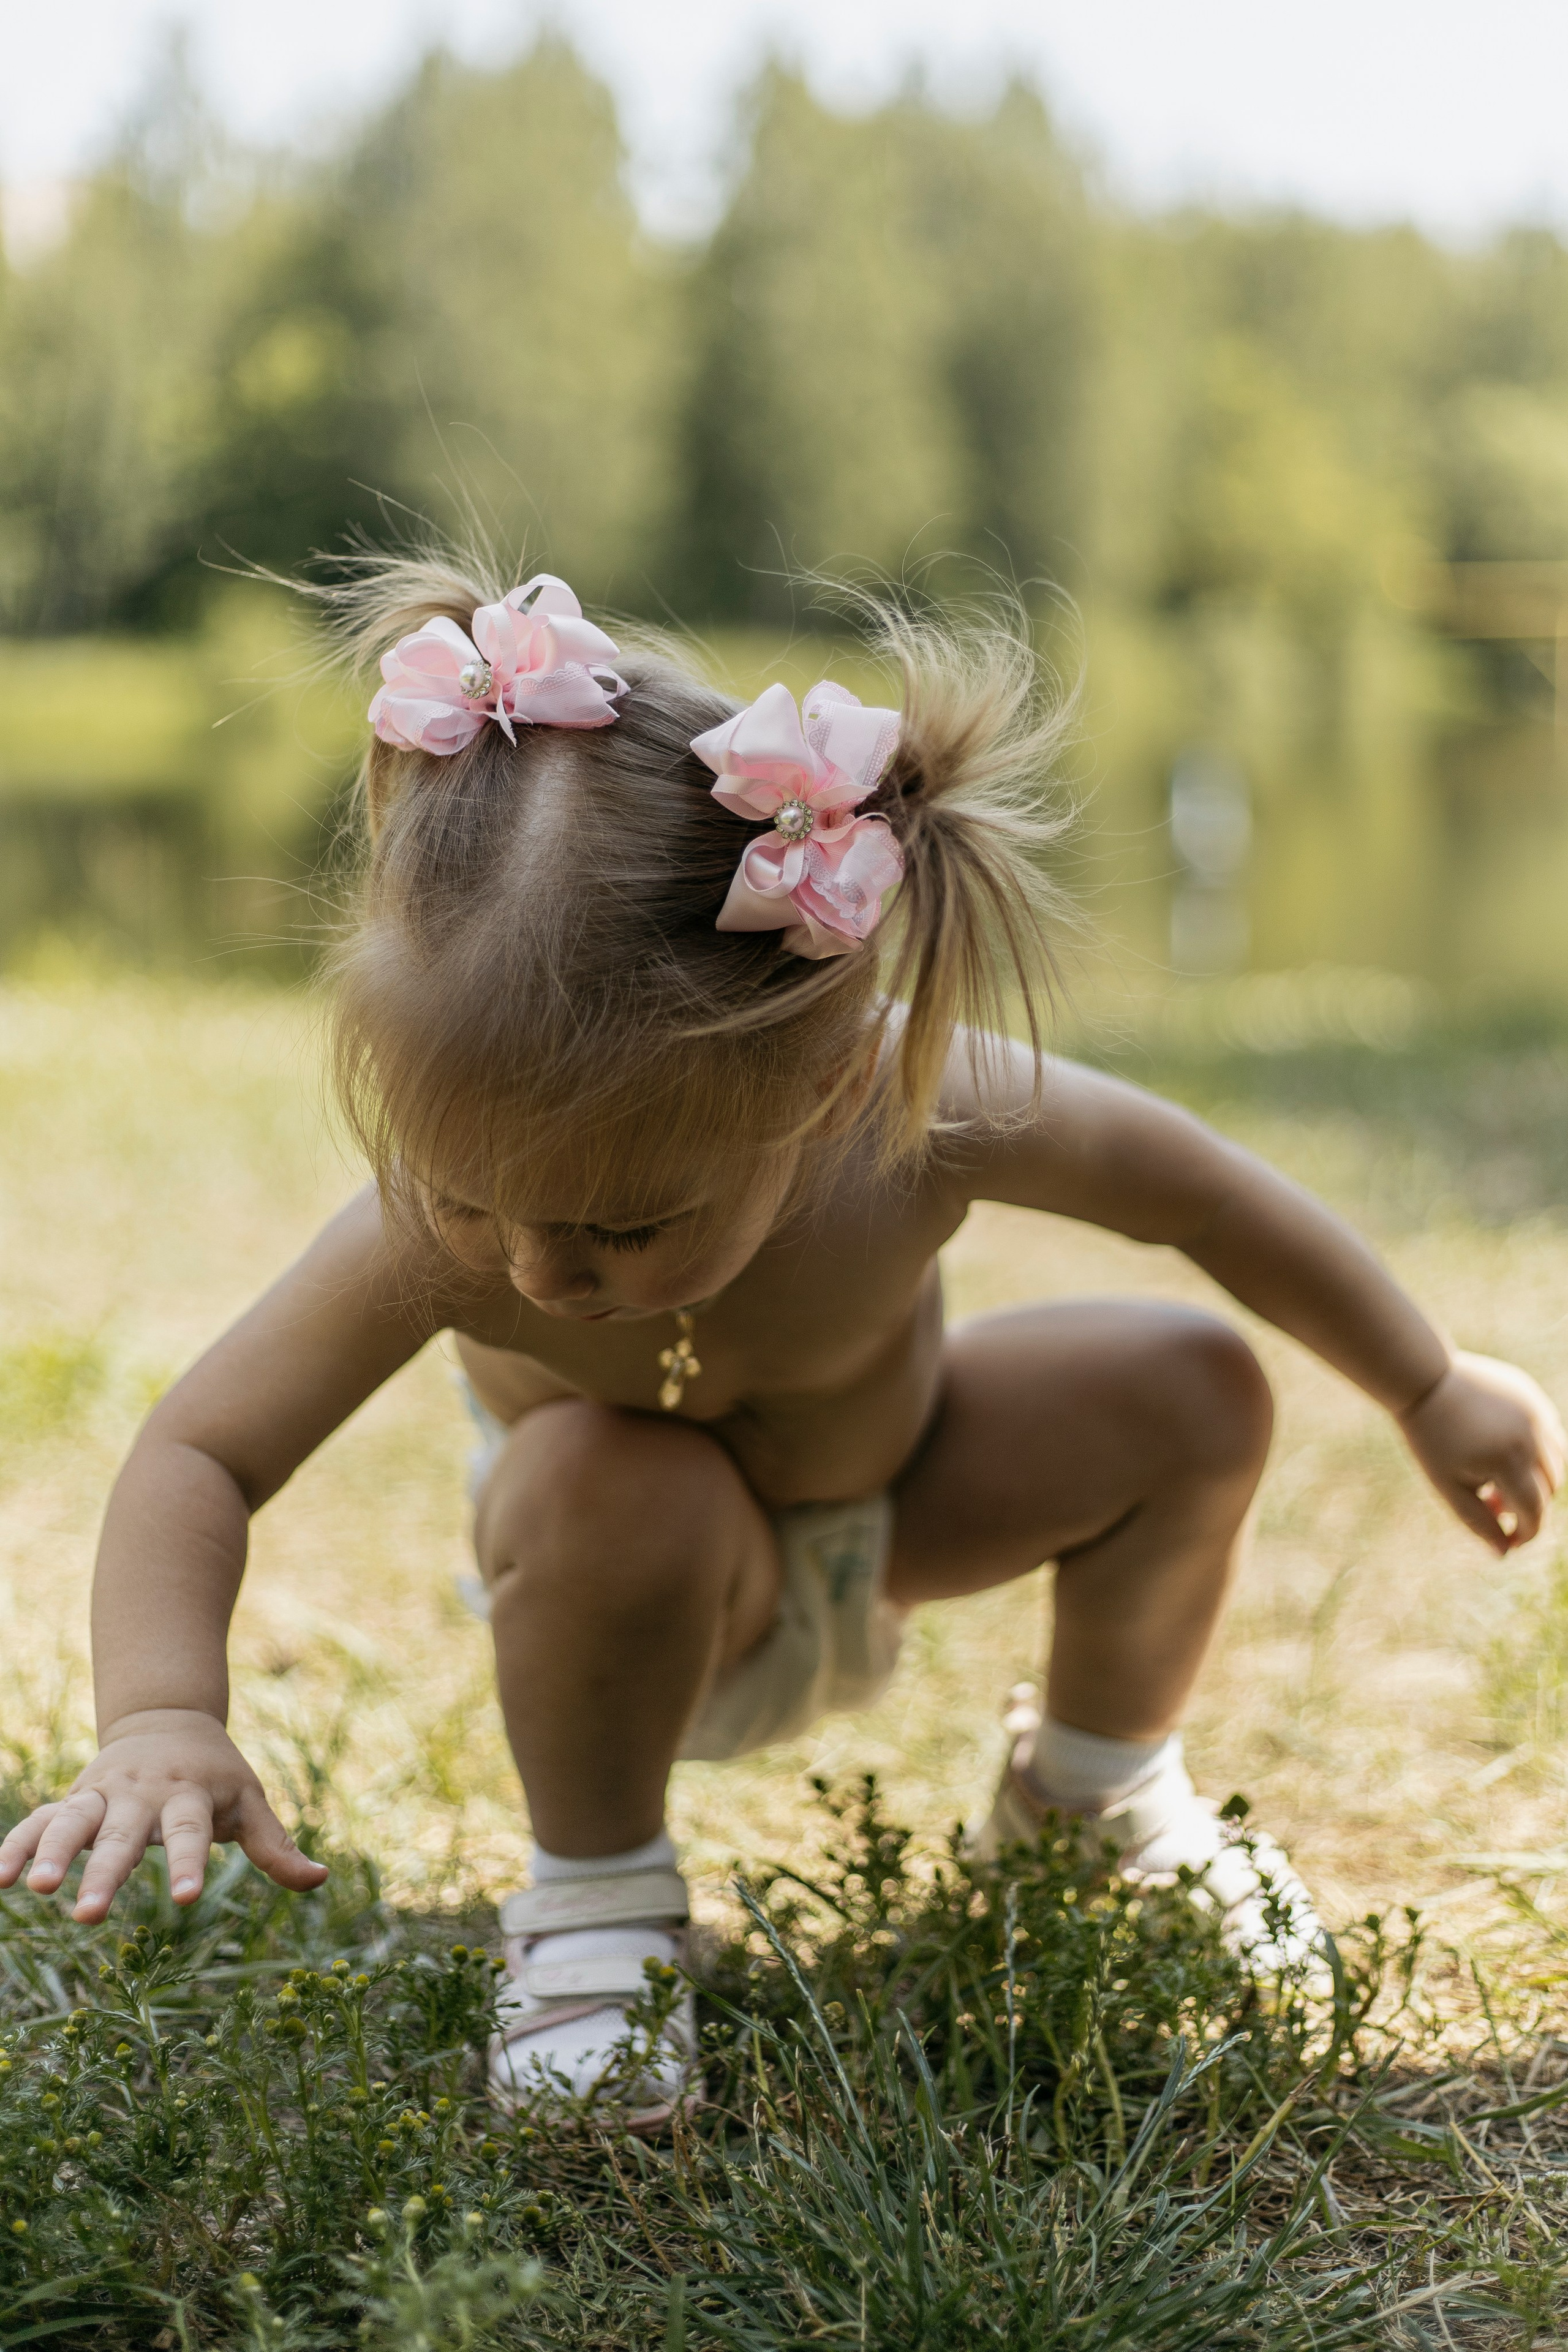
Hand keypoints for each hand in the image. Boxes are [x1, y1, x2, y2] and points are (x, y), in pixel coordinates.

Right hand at [0, 1709, 328, 1923]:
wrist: (169, 1719)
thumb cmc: (216, 1774)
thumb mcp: (251, 1801)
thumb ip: (276, 1847)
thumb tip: (321, 1880)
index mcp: (189, 1795)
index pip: (191, 1834)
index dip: (188, 1864)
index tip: (183, 1899)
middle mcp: (142, 1795)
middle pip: (123, 1836)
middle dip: (105, 1874)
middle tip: (87, 1915)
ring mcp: (103, 1796)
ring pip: (72, 1823)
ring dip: (52, 1853)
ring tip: (37, 1889)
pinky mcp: (74, 1800)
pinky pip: (39, 1821)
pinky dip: (18, 1845)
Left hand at [1400, 1350, 1565, 1553]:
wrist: (1423, 1380)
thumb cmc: (1430, 1437)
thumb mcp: (1447, 1486)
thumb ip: (1478, 1521)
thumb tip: (1504, 1553)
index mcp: (1509, 1460)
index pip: (1535, 1511)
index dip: (1526, 1533)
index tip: (1510, 1541)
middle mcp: (1531, 1435)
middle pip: (1549, 1488)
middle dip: (1528, 1506)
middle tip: (1493, 1504)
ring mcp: (1536, 1412)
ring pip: (1557, 1462)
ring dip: (1538, 1480)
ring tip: (1497, 1479)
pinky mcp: (1533, 1396)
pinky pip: (1550, 1433)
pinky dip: (1538, 1451)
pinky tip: (1503, 1451)